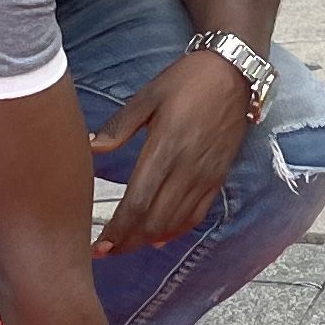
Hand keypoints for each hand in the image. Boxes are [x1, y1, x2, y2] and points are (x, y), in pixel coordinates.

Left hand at [90, 50, 254, 254]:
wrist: (233, 73)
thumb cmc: (186, 81)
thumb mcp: (147, 97)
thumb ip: (119, 127)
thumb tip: (91, 149)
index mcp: (165, 148)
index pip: (137, 202)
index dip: (117, 230)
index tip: (98, 246)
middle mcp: (187, 168)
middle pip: (154, 221)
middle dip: (128, 242)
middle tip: (106, 250)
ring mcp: (205, 176)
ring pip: (175, 223)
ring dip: (148, 239)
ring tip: (126, 245)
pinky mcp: (218, 178)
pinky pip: (196, 215)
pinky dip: (176, 231)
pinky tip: (159, 237)